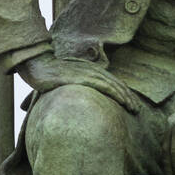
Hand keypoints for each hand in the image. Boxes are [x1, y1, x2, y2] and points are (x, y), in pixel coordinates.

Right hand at [16, 52, 140, 114]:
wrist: (36, 64)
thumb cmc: (47, 74)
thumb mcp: (65, 80)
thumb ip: (75, 87)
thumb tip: (77, 101)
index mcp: (90, 70)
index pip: (112, 82)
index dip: (123, 93)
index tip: (131, 104)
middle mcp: (92, 70)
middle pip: (117, 84)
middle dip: (129, 97)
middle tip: (138, 110)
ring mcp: (88, 73)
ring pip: (114, 86)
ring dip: (126, 98)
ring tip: (135, 109)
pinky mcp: (83, 77)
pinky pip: (104, 86)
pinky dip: (116, 94)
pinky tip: (124, 102)